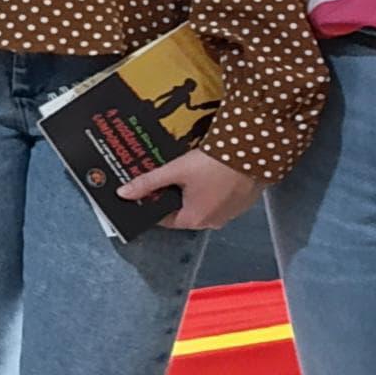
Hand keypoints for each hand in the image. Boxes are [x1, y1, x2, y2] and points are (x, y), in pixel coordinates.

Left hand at [116, 145, 262, 233]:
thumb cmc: (212, 163)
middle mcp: (213, 222)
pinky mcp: (243, 202)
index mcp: (194, 219)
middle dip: (175, 196)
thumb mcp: (176, 170)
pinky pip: (222, 199)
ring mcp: (231, 213)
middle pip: (185, 212)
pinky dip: (214, 190)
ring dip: (195, 193)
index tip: (147, 190)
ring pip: (204, 205)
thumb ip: (149, 182)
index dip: (154, 204)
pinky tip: (210, 173)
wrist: (253, 151)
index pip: (165, 219)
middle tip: (168, 177)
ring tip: (188, 172)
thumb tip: (122, 194)